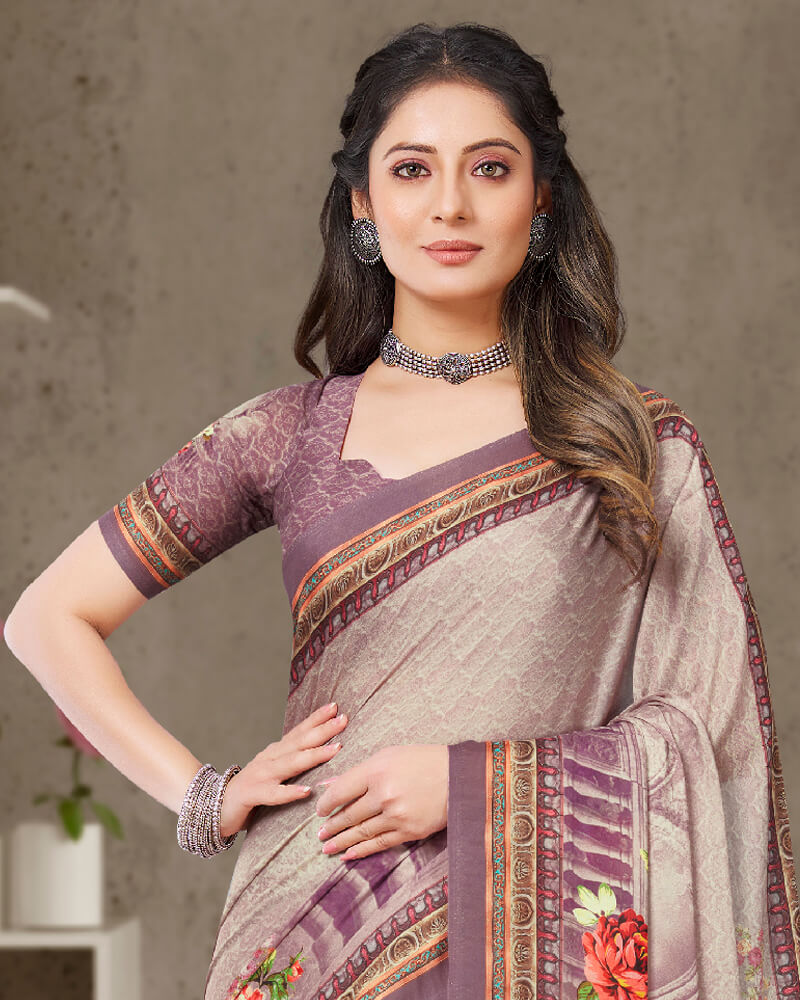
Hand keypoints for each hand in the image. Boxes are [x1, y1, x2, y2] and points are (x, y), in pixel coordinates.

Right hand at [218, 702, 347, 837]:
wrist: (214, 806)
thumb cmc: (252, 789)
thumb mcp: (274, 770)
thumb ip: (293, 761)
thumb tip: (321, 751)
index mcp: (276, 752)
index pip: (299, 732)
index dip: (316, 719)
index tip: (335, 708)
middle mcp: (269, 759)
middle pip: (299, 742)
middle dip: (322, 729)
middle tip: (343, 719)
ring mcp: (260, 775)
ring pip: (290, 763)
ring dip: (313, 755)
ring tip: (334, 749)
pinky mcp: (252, 795)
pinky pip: (274, 794)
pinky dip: (290, 792)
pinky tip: (306, 791)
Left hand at [314, 744, 447, 860]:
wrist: (459, 777)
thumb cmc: (423, 761)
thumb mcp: (389, 756)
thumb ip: (359, 772)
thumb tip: (329, 784)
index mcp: (377, 770)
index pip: (341, 791)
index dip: (326, 803)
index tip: (320, 810)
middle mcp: (384, 794)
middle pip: (349, 814)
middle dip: (331, 826)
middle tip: (319, 833)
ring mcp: (396, 815)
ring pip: (361, 832)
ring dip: (341, 841)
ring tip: (327, 847)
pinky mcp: (409, 831)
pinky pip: (379, 844)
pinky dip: (361, 851)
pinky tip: (348, 855)